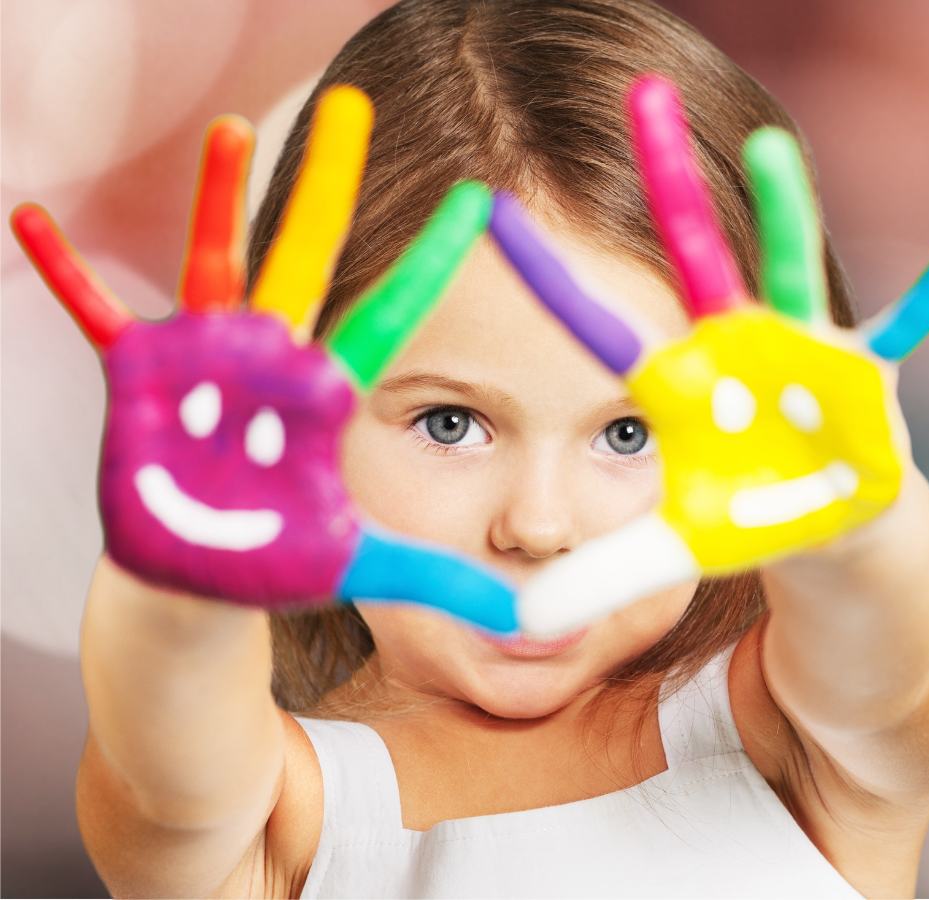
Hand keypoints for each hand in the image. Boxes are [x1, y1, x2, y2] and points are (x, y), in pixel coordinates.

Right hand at [11, 86, 516, 632]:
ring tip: (235, 126)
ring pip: (218, 262)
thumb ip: (439, 578)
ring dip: (219, 196)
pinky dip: (68, 272)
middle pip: (307, 257)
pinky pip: (98, 314)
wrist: (205, 574)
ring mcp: (208, 360)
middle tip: (354, 107)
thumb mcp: (365, 565)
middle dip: (328, 185)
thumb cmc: (283, 559)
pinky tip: (29, 219)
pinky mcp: (145, 377)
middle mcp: (273, 358)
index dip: (429, 262)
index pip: (391, 315)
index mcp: (327, 394)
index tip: (476, 203)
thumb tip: (527, 620)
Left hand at [489, 74, 928, 634]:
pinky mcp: (863, 377)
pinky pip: (901, 334)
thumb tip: (521, 626)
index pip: (599, 326)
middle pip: (694, 253)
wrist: (825, 520)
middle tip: (639, 94)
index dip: (548, 279)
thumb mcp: (671, 551)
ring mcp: (799, 352)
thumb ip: (601, 578)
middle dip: (669, 179)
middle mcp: (732, 344)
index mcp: (676, 380)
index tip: (488, 211)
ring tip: (769, 147)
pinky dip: (928, 300)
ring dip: (783, 213)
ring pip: (788, 270)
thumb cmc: (745, 515)